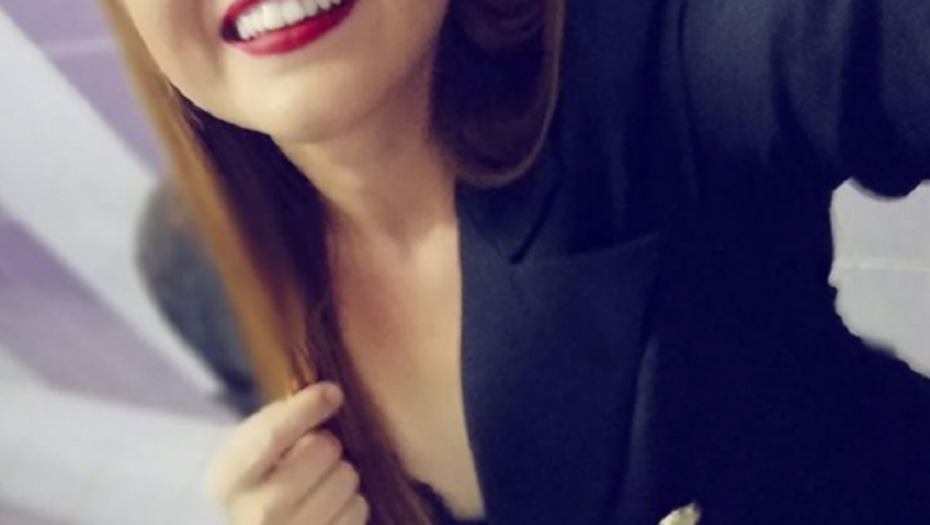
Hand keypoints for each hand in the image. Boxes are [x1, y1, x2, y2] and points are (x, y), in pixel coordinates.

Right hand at [205, 383, 368, 524]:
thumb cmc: (257, 482)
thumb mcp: (249, 451)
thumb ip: (279, 422)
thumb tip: (329, 395)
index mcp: (228, 479)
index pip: (272, 434)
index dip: (307, 408)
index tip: (332, 392)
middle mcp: (256, 514)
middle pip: (322, 449)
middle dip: (325, 444)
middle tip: (313, 454)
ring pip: (346, 477)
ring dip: (340, 474)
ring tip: (320, 483)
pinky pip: (358, 508)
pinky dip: (350, 502)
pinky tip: (329, 507)